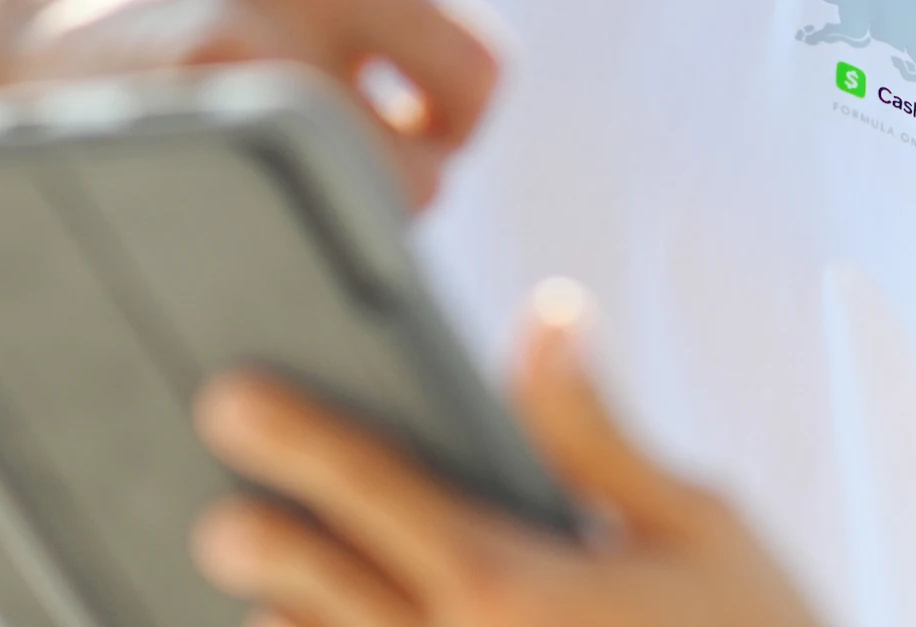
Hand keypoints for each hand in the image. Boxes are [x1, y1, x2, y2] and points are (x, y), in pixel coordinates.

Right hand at [18, 0, 520, 206]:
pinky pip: (281, 238)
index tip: (418, 115)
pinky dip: (281, 241)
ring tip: (294, 175)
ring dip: (341, 218)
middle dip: (404, 179)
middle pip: (421, 170)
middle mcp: (264, 9)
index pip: (474, 70)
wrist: (53, 46)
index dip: (459, 118)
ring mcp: (212, 81)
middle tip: (355, 160)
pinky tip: (249, 202)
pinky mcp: (165, 155)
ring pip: (352, 216)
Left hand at [190, 282, 826, 626]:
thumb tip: (545, 319)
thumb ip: (592, 426)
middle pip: (319, 590)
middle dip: (263, 545)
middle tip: (220, 516)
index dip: (296, 438)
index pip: (375, 490)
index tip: (234, 402)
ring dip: (297, 622)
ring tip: (264, 591)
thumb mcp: (695, 520)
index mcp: (513, 583)